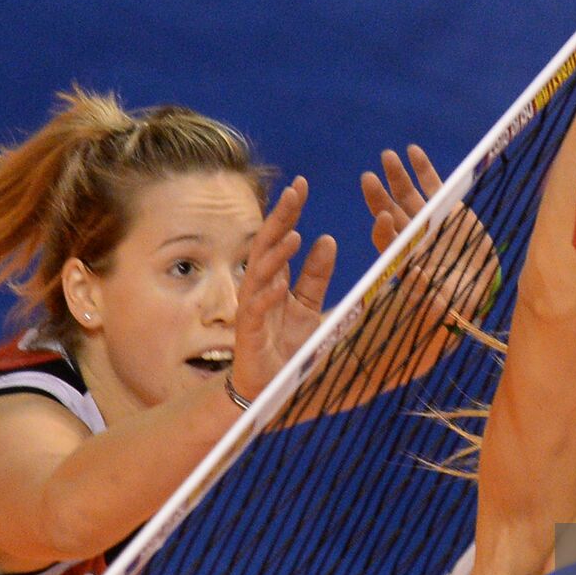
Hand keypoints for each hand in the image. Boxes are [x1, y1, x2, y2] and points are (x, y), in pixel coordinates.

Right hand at [233, 176, 336, 399]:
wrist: (270, 391)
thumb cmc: (288, 348)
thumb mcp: (310, 307)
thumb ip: (316, 276)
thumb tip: (326, 239)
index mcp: (275, 279)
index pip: (280, 237)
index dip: (289, 211)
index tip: (301, 184)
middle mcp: (259, 289)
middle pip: (266, 246)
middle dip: (279, 219)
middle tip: (295, 193)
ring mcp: (251, 311)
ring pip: (259, 275)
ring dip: (277, 254)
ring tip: (295, 235)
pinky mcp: (249, 336)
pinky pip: (256, 313)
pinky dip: (267, 297)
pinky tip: (280, 286)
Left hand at [361, 144, 499, 333]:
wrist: (480, 284)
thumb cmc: (458, 300)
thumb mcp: (443, 303)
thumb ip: (428, 294)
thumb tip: (414, 275)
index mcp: (405, 259)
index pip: (387, 242)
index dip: (383, 230)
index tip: (382, 219)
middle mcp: (411, 236)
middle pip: (390, 213)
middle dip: (378, 196)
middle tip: (367, 178)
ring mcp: (427, 218)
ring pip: (407, 195)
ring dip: (396, 176)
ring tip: (387, 156)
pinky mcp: (446, 207)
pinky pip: (432, 185)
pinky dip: (422, 168)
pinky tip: (412, 150)